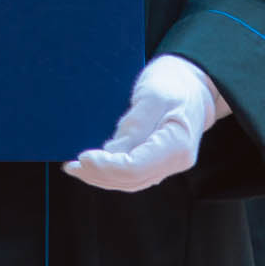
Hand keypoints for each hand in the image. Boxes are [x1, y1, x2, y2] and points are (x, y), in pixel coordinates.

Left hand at [65, 54, 229, 192]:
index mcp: (178, 145)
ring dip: (101, 177)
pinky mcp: (157, 162)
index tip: (82, 157)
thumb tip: (112, 152)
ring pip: (130, 181)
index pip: (136, 168)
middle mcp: (175, 161)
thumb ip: (135, 125)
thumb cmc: (173, 84)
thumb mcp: (153, 95)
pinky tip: (92, 166)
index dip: (106, 167)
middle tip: (71, 166)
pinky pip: (132, 174)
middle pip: (131, 179)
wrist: (193, 85)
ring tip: (75, 168)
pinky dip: (111, 172)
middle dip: (98, 174)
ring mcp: (167, 164)